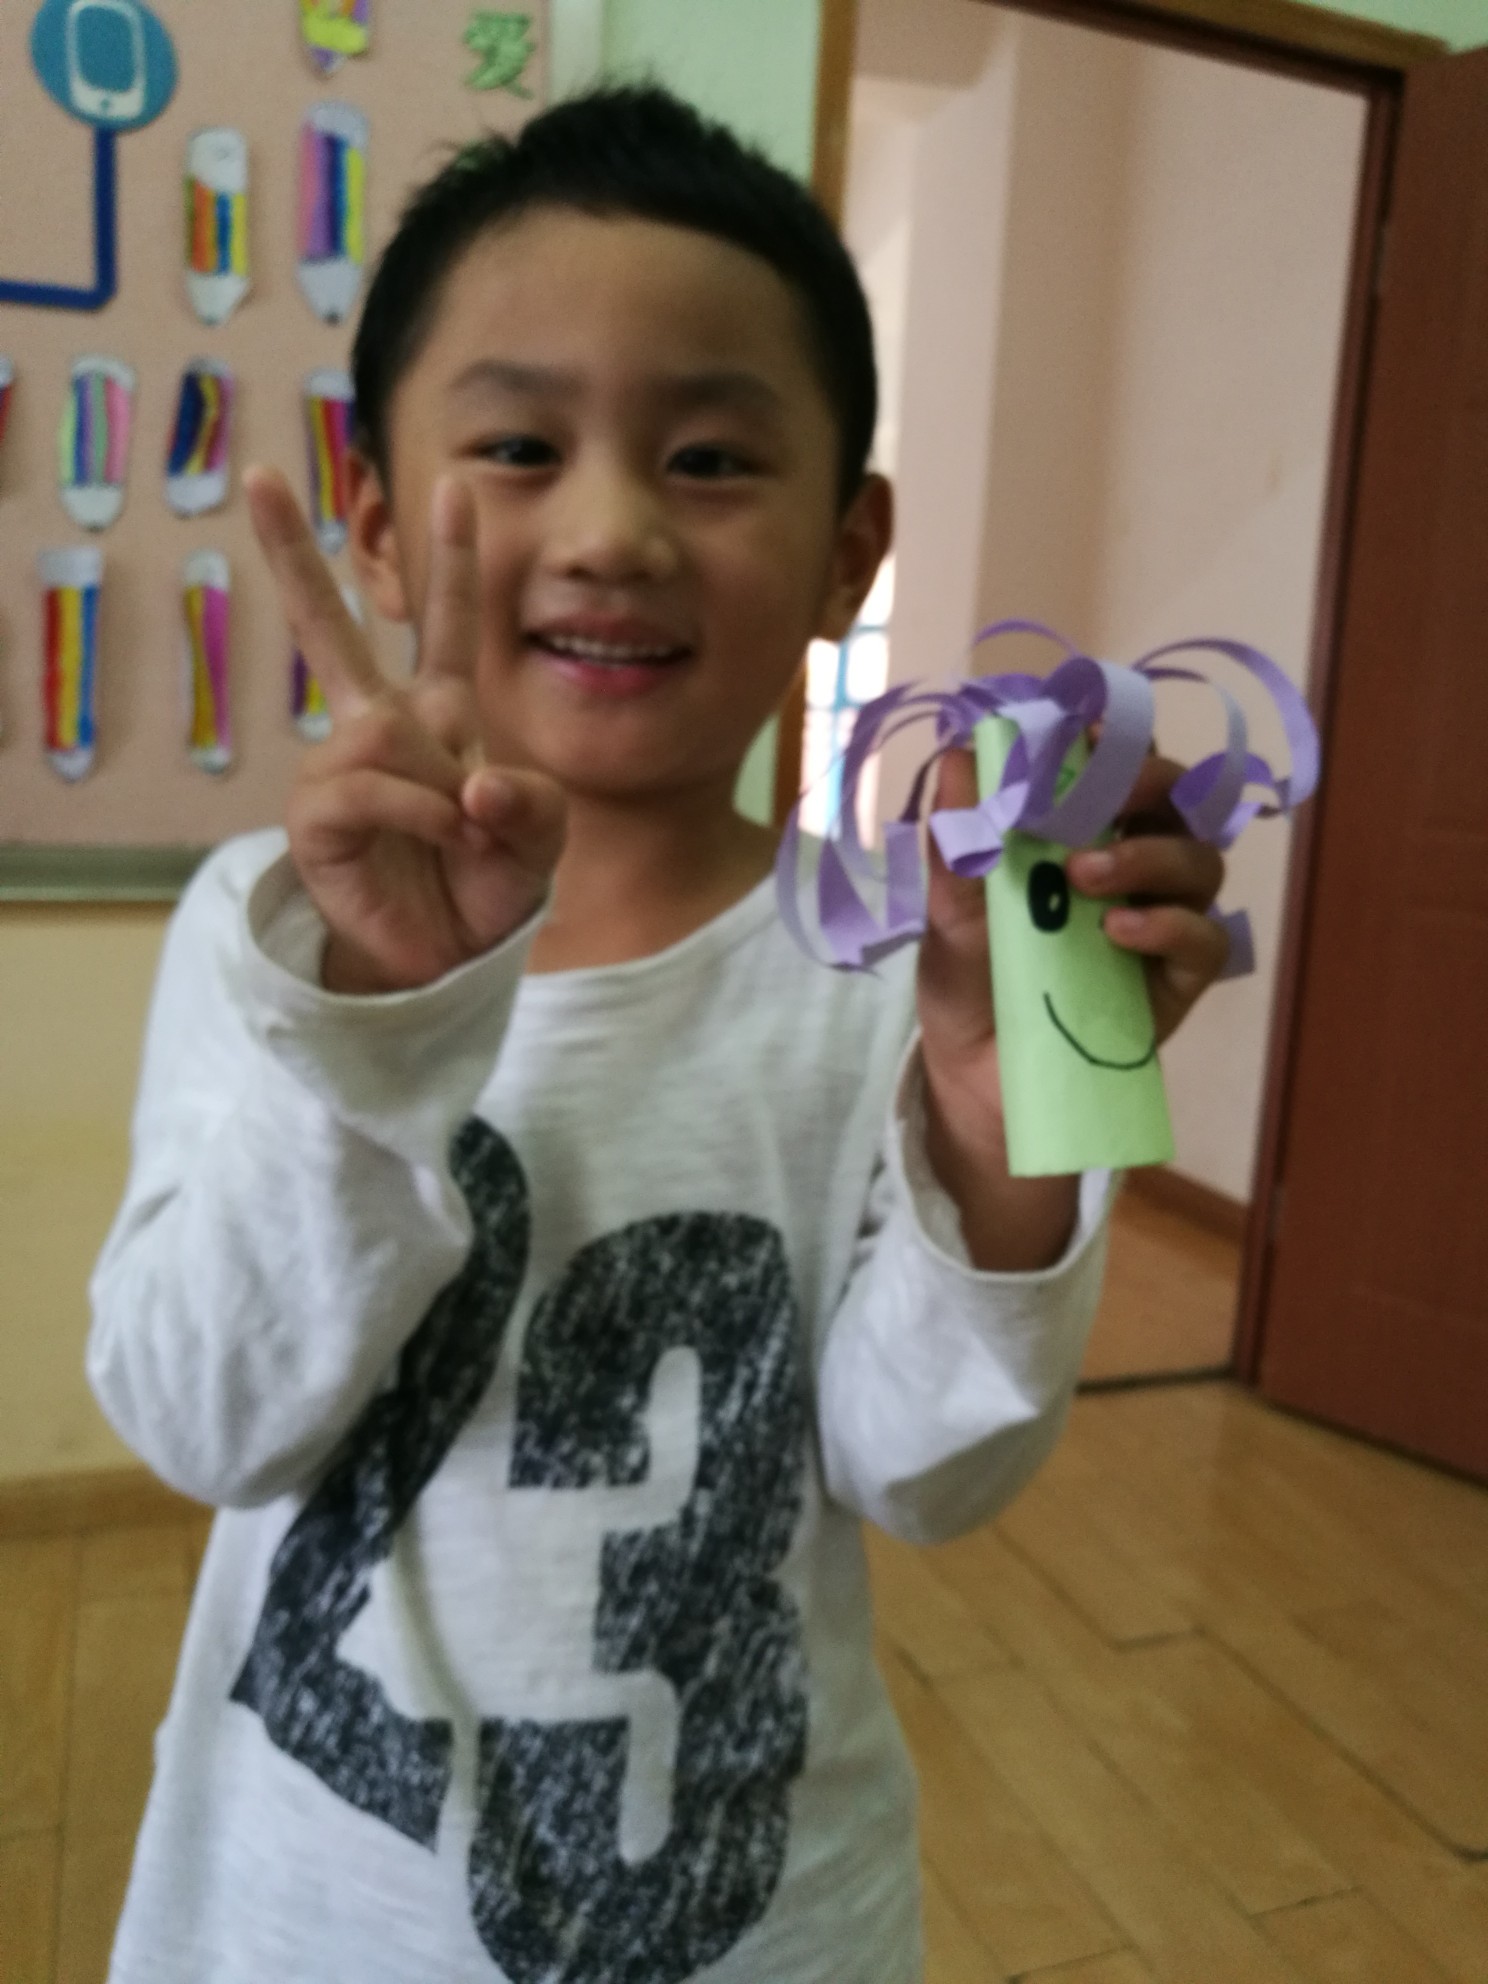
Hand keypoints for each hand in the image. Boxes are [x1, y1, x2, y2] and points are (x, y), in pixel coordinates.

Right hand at [246, 467, 565, 994]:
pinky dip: (417, 812)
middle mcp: (380, 729)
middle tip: (259, 474)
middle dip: (292, 553)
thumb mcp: (538, 840)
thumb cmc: (486, 886)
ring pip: (384, 731)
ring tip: (464, 829)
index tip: (454, 485)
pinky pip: (366, 786)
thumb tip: (473, 782)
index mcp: (440, 716)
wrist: (449, 959)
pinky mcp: (317, 817)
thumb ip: (532, 804)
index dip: (451, 559)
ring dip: (439, 783)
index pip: (446, 624)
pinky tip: (442, 836)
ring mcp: (341, 770)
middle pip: (331, 630)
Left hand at [913, 746, 1226, 1269]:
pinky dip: (1168, 926)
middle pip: (1176, 797)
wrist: (977, 1077)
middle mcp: (1135, 864)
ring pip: (1200, 861)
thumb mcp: (947, 914)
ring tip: (1084, 878)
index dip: (1111, 737)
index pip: (1118, 762)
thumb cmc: (970, 981)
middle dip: (1146, 782)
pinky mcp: (1179, 981)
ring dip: (1149, 854)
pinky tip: (1116, 932)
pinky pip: (1206, 940)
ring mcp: (1163, 919)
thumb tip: (957, 758)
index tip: (1079, 731)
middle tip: (1103, 792)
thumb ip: (955, 843)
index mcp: (1083, 831)